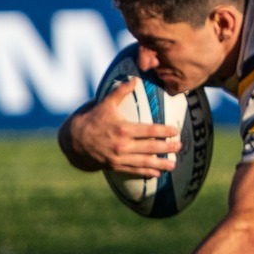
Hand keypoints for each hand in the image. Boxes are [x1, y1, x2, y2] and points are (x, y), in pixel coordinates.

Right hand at [61, 78, 180, 175]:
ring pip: (143, 162)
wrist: (73, 140)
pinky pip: (132, 171)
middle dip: (166, 148)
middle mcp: (122, 145)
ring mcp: (118, 157)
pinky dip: (145, 172)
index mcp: (123, 129)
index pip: (149, 131)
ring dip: (160, 164)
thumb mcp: (105, 103)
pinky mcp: (114, 166)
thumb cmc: (91, 119)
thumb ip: (121, 91)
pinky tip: (156, 174)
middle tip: (180, 147)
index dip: (164, 131)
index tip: (175, 131)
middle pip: (150, 148)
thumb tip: (135, 79)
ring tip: (173, 166)